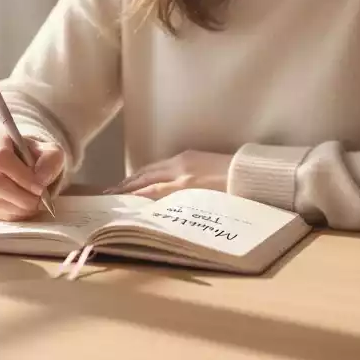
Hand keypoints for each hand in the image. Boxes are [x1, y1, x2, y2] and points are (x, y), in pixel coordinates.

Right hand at [0, 125, 64, 221]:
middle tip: (41, 201)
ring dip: (20, 208)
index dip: (22, 176)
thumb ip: (51, 160)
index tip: (41, 188)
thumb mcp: (47, 148)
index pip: (1, 158)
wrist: (11, 157)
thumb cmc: (29, 153)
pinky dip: (13, 214)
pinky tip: (23, 207)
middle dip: (23, 197)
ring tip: (35, 204)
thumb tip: (41, 181)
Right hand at [106, 150, 231, 199]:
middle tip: (109, 191)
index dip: (131, 195)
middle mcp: (179, 168)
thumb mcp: (203, 204)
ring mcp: (184, 159)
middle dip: (127, 184)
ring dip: (136, 176)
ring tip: (123, 184)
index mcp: (182, 182)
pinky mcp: (190, 155)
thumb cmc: (231, 194)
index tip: (113, 200)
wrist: (250, 173)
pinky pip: (162, 163)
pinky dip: (150, 170)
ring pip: (153, 168)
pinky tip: (147, 175)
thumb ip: (177, 203)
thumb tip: (152, 204)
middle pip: (147, 176)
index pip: (149, 189)